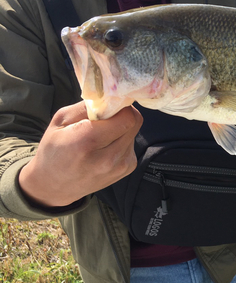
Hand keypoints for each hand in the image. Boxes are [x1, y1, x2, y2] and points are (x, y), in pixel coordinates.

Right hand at [19, 101, 142, 207]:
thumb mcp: (60, 121)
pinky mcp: (128, 169)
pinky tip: (105, 147)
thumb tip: (110, 96)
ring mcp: (121, 166)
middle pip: (134, 122)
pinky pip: (131, 143)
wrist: (55, 186)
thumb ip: (87, 106)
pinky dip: (122, 140)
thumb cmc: (54, 150)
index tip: (110, 105)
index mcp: (87, 142)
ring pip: (133, 132)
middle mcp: (108, 158)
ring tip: (102, 135)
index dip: (121, 106)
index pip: (126, 117)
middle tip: (106, 117)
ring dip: (121, 128)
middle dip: (122, 114)